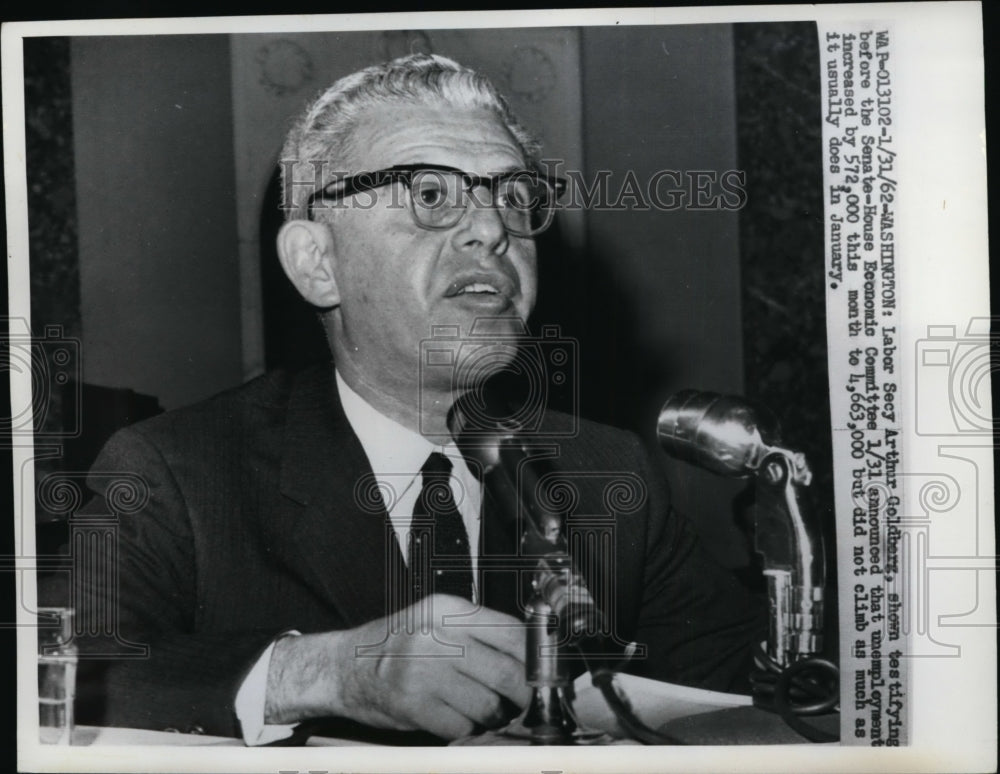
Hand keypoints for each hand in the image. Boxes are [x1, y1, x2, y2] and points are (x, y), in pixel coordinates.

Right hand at [264, 594, 529, 738]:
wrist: (344, 666)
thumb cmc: (397, 644)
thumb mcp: (435, 621)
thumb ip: (477, 631)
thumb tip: (529, 654)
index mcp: (447, 610)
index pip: (512, 632)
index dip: (535, 657)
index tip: (543, 671)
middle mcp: (436, 636)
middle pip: (508, 672)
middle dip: (523, 694)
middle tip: (523, 701)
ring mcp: (423, 671)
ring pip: (489, 705)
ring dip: (492, 715)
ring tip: (480, 708)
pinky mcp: (413, 705)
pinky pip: (462, 726)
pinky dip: (464, 728)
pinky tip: (452, 716)